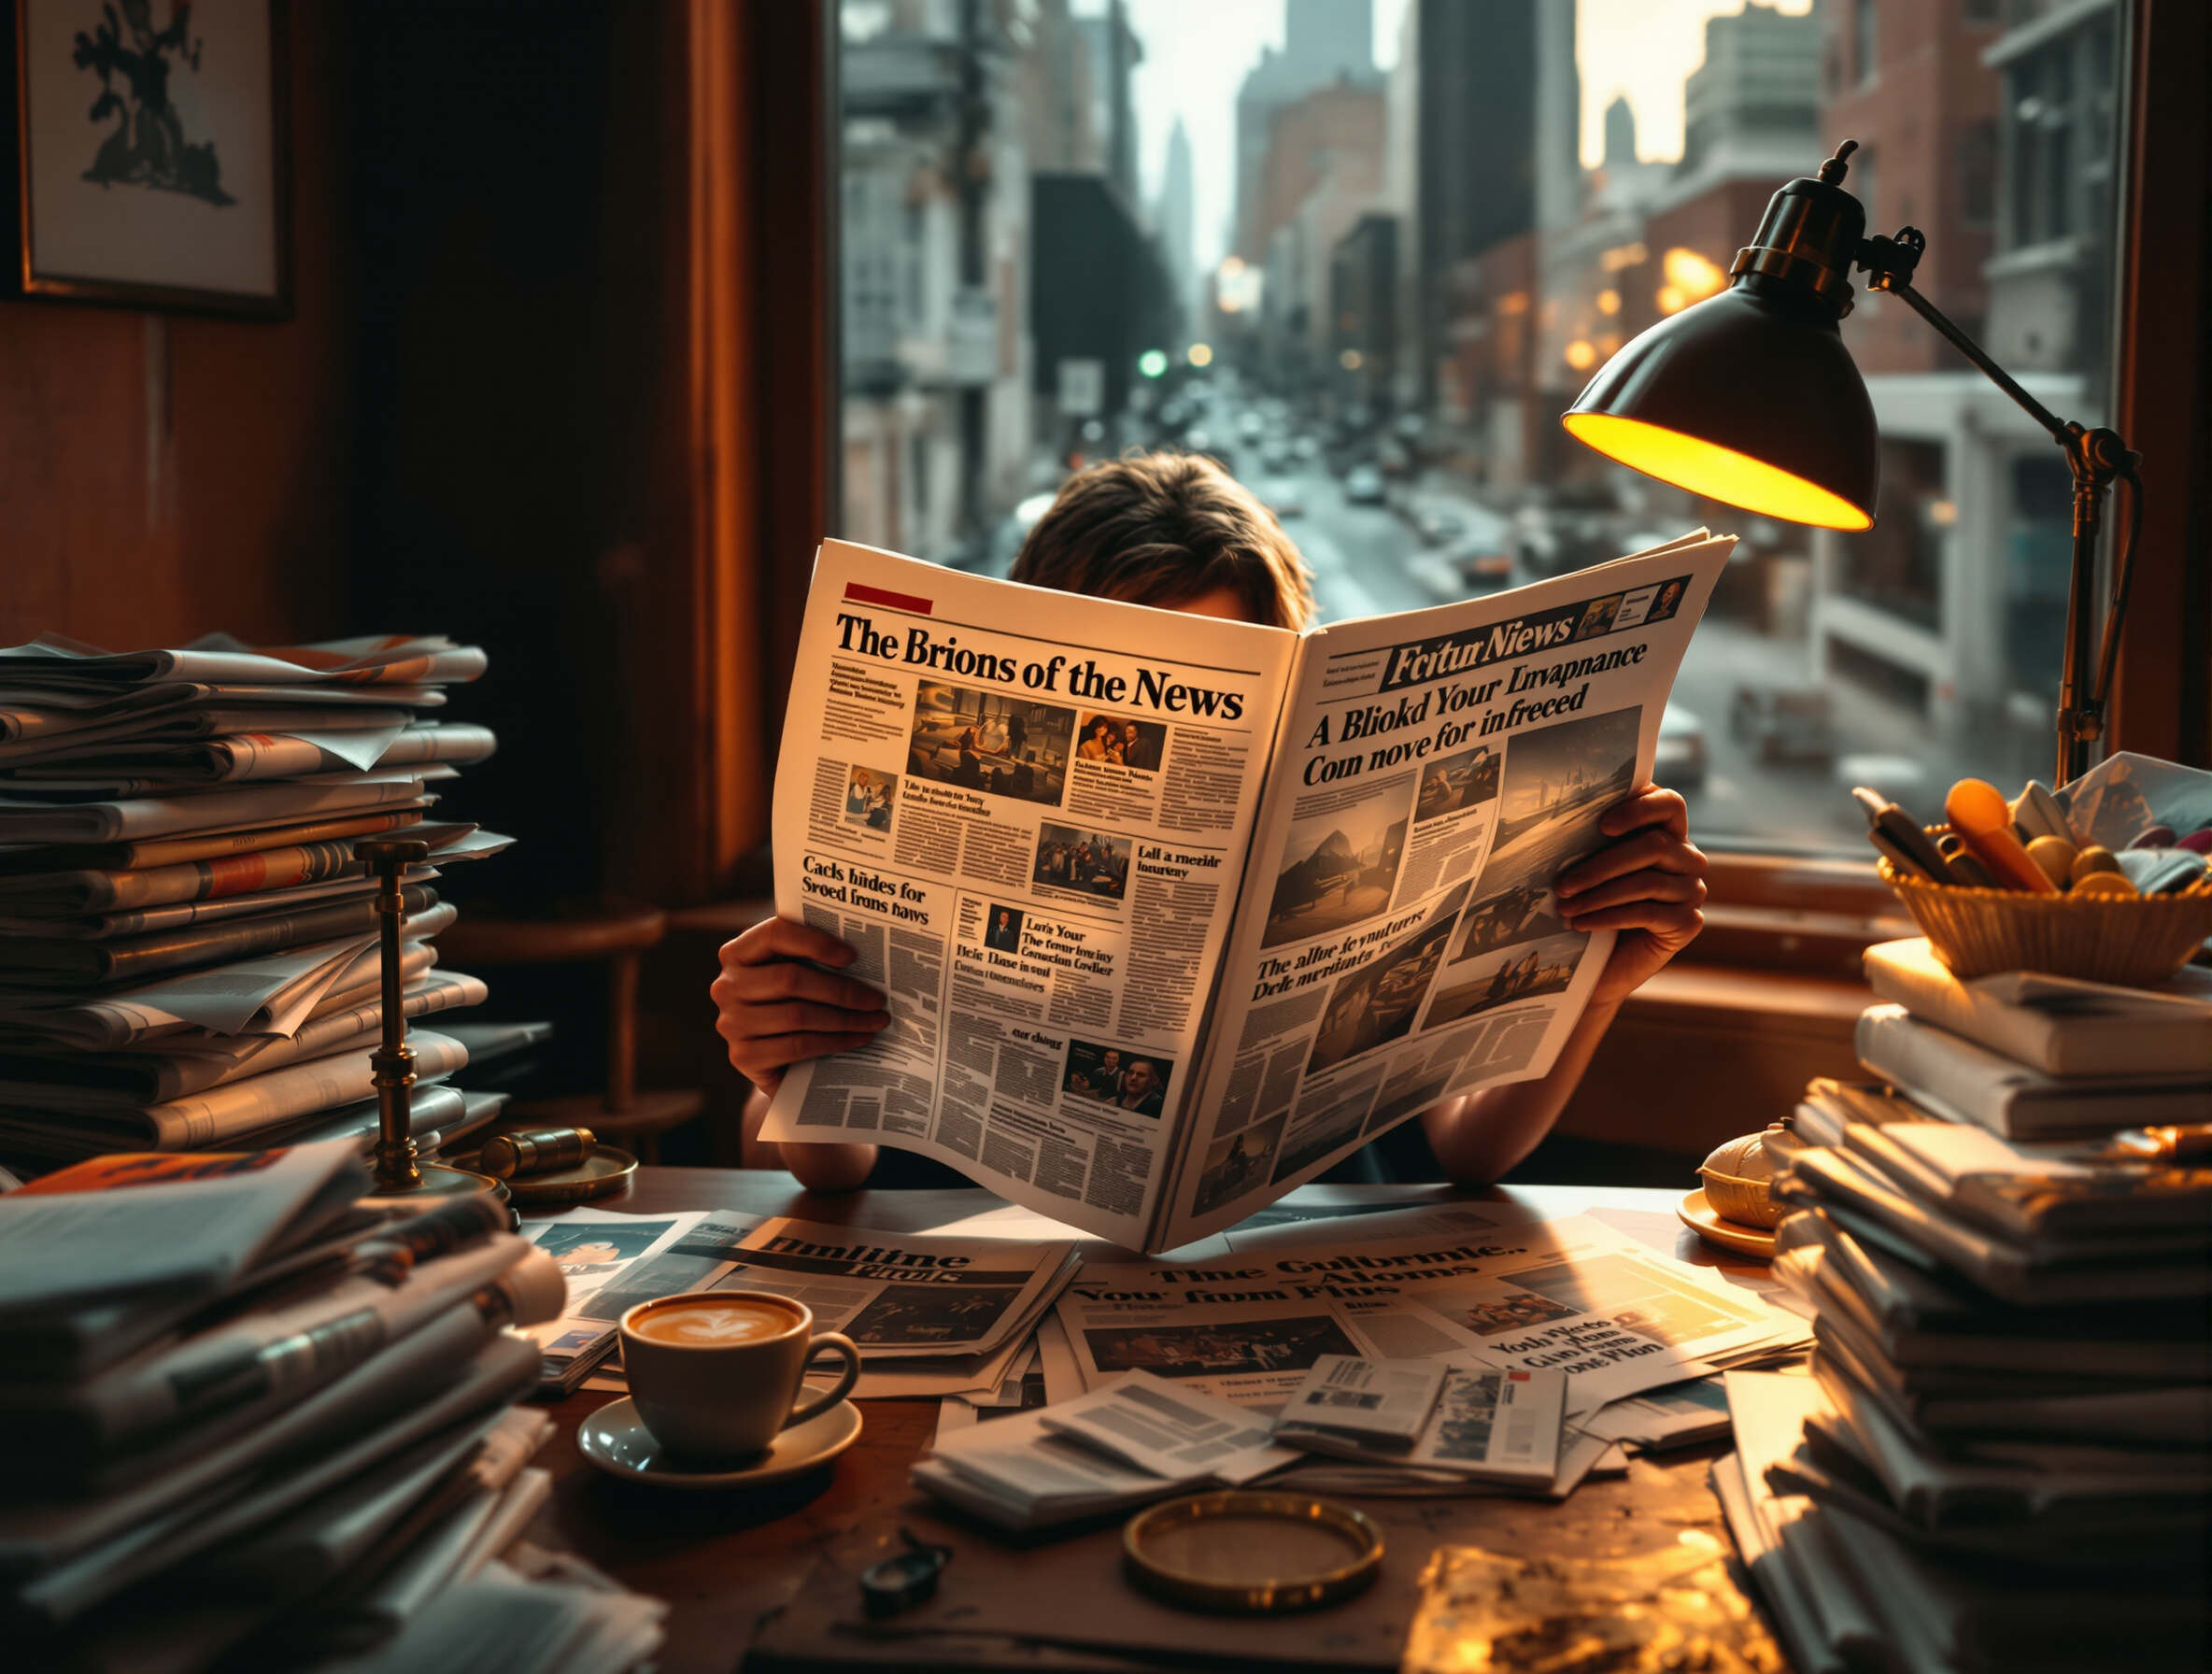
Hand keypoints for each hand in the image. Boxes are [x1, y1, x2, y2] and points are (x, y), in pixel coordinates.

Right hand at [712, 918, 888, 1099]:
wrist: (778, 1061)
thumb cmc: (793, 1004)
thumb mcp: (798, 975)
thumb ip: (813, 957)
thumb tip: (867, 948)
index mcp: (737, 953)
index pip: (775, 934)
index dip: (815, 942)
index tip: (852, 956)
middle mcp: (726, 986)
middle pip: (790, 979)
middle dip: (842, 990)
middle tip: (877, 998)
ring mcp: (731, 1023)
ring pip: (797, 1015)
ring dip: (846, 1019)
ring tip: (876, 1020)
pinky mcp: (743, 1056)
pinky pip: (798, 1046)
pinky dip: (835, 1042)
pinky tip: (859, 1039)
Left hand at [1552, 783, 1706, 1006]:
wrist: (1600, 963)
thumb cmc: (1593, 903)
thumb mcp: (1592, 866)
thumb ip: (1593, 840)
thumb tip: (1561, 819)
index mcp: (1667, 832)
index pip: (1670, 804)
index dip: (1639, 809)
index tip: (1602, 825)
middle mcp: (1687, 858)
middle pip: (1654, 846)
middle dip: (1601, 865)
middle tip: (1561, 883)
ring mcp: (1692, 891)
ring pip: (1646, 882)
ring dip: (1597, 895)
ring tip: (1564, 907)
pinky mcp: (1688, 923)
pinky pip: (1646, 913)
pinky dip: (1608, 917)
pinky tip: (1581, 923)